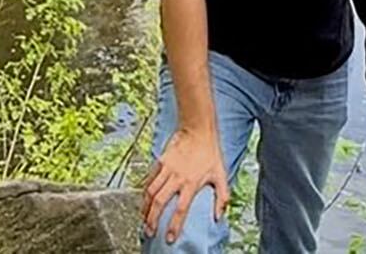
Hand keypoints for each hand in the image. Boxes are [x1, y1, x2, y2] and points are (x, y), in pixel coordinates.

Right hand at [141, 125, 227, 243]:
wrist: (198, 129)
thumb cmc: (210, 151)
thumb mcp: (220, 174)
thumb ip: (222, 197)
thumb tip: (219, 216)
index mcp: (192, 183)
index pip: (180, 209)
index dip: (174, 226)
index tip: (169, 238)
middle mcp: (177, 177)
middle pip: (159, 202)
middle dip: (152, 220)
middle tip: (149, 231)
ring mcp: (167, 169)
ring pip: (150, 192)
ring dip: (145, 208)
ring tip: (143, 219)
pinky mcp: (160, 162)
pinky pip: (149, 179)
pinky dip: (144, 192)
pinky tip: (144, 200)